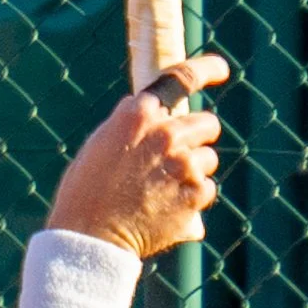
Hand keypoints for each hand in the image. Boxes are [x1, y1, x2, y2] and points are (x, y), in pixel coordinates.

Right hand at [45, 56, 228, 255]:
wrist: (90, 239)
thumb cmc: (86, 190)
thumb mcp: (100, 143)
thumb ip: (131, 123)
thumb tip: (153, 109)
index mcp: (139, 114)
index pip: (184, 77)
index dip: (208, 69)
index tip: (222, 69)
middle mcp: (167, 135)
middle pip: (208, 124)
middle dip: (198, 135)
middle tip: (179, 153)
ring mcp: (184, 167)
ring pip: (208, 160)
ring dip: (193, 171)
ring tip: (161, 189)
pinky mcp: (195, 197)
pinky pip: (207, 190)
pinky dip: (193, 198)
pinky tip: (166, 209)